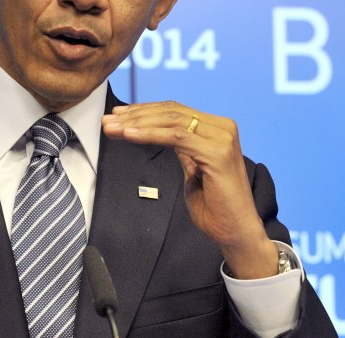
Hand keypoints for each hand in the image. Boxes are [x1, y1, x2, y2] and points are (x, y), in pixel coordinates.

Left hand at [102, 101, 278, 278]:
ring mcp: (222, 138)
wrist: (236, 232)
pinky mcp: (217, 153)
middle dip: (135, 115)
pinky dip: (149, 134)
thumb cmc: (216, 208)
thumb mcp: (194, 170)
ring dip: (137, 123)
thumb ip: (184, 150)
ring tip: (112, 128)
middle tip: (107, 120)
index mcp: (218, 130)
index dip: (145, 111)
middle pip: (172, 112)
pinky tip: (129, 135)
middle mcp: (223, 129)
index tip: (118, 117)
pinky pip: (176, 137)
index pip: (177, 111)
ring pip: (172, 121)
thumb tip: (165, 136)